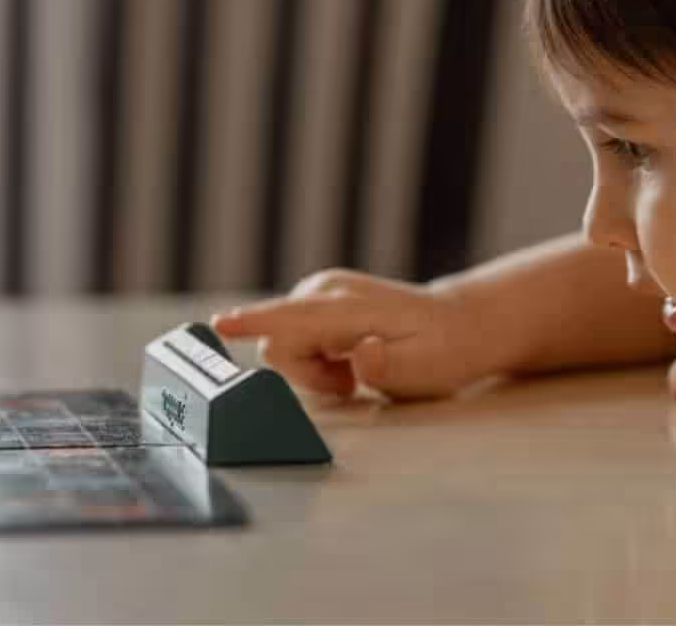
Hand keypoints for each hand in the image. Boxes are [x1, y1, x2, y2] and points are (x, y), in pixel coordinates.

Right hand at [208, 270, 502, 400]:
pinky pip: (293, 339)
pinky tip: (346, 359)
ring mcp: (319, 292)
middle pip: (277, 345)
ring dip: (311, 369)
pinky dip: (315, 358)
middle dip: (303, 375)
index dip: (253, 323)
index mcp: (351, 307)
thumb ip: (387, 368)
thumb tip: (361, 354)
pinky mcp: (316, 300)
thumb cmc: (441, 351)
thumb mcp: (425, 371)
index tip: (218, 324)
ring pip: (283, 345)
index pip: (293, 316)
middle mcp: (326, 290)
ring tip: (354, 372)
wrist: (457, 324)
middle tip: (350, 385)